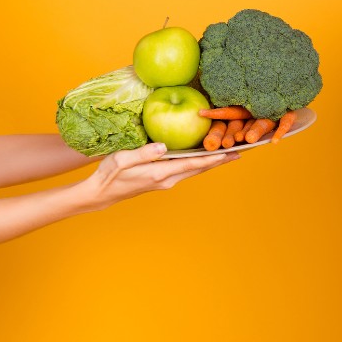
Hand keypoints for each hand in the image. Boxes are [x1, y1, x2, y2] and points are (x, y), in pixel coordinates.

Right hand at [77, 143, 238, 211]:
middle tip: (241, 151)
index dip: (213, 158)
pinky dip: (200, 163)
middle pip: (200, 168)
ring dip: (212, 162)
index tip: (231, 154)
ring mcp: (167, 180)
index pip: (193, 164)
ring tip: (230, 153)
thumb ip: (143, 153)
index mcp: (161, 173)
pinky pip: (187, 169)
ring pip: (195, 169)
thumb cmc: (109, 174)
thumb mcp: (121, 160)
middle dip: (220, 160)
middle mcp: (168, 179)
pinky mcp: (163, 179)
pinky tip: (206, 156)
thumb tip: (164, 147)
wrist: (101, 193)